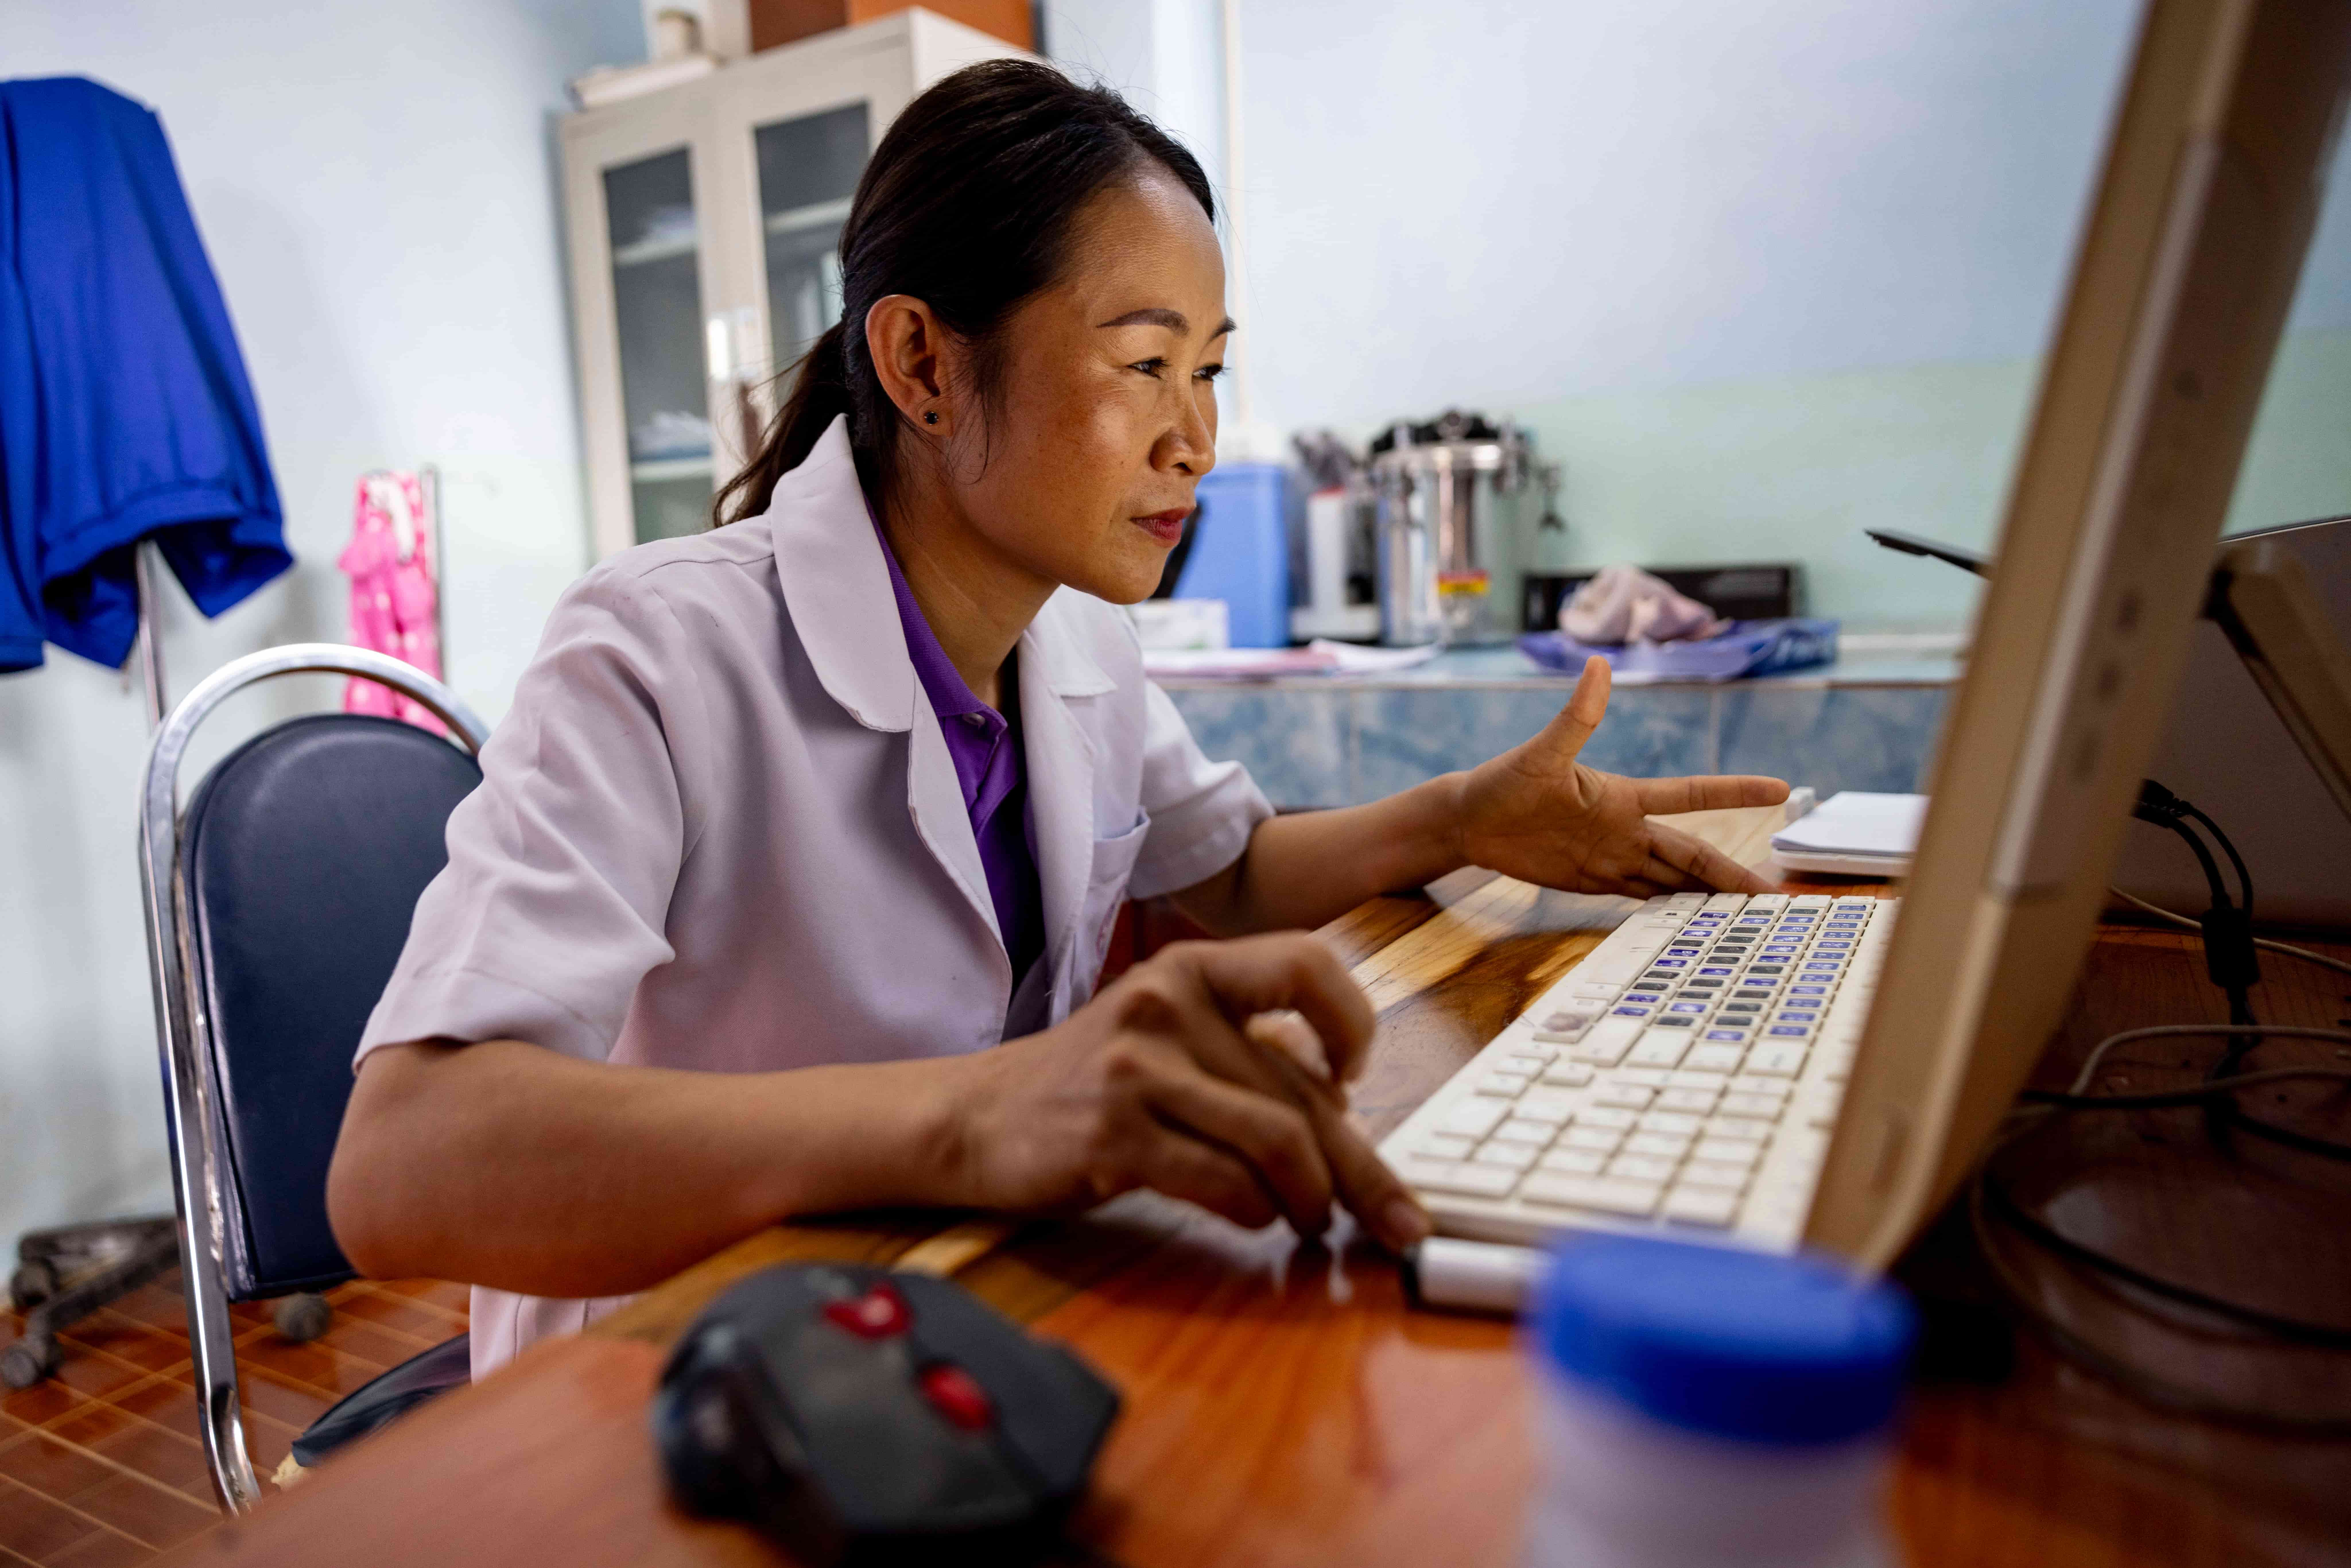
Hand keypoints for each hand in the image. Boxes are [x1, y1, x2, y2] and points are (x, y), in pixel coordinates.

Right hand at [936, 933, 1428, 1250]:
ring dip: (1313, 1199)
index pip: (1308, 964)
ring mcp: (1139, 1069)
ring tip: (1312, 1221)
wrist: (974, 1116)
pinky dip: (1256, 1213)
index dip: (1353, 1022)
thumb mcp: (1165, 1034)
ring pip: (1277, 1142)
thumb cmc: (1088, 1083)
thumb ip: (1245, 1053)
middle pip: (1305, 1091)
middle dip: (1366, 1170)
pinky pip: (1225, 1184)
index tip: (1355, 1078)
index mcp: (1190, 967)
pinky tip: (1254, 1218)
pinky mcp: (1116, 1136)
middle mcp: (1167, 1004)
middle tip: (1403, 1222)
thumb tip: (1345, 1104)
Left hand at [1451, 656, 1788, 896]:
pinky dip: (1671, 911)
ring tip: (1748, 917)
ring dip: (1708, 897)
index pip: (1691, 794)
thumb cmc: (1504, 782)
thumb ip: (1575, 718)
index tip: (1780, 788)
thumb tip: (1597, 665)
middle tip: (1776, 895)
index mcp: (1624, 797)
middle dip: (1732, 874)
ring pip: (1673, 880)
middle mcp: (1627, 829)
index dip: (1734, 792)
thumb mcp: (1542, 754)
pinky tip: (1697, 925)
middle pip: (1692, 853)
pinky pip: (1643, 898)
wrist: (1472, 821)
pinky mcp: (1595, 882)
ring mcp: (1613, 857)